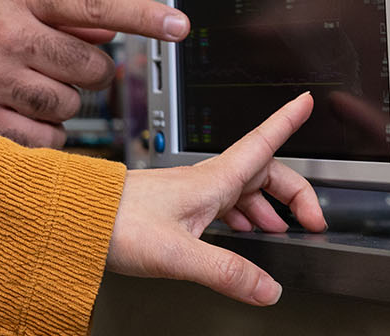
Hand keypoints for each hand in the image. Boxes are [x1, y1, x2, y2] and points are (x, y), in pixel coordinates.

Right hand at [0, 0, 188, 146]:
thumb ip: (57, 10)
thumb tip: (112, 29)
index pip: (93, 3)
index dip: (142, 14)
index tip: (180, 25)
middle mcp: (6, 36)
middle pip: (91, 68)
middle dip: (85, 72)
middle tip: (54, 64)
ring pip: (70, 108)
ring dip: (62, 104)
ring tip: (27, 87)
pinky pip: (44, 141)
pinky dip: (43, 135)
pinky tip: (19, 116)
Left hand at [107, 92, 326, 305]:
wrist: (76, 216)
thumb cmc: (115, 221)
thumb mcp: (176, 252)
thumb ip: (225, 271)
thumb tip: (267, 288)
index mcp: (210, 181)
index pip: (260, 145)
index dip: (285, 122)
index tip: (304, 102)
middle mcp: (203, 182)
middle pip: (261, 173)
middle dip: (292, 192)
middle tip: (313, 217)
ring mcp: (189, 194)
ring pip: (241, 190)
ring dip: (268, 206)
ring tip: (282, 229)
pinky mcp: (175, 208)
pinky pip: (221, 206)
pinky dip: (241, 217)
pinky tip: (239, 234)